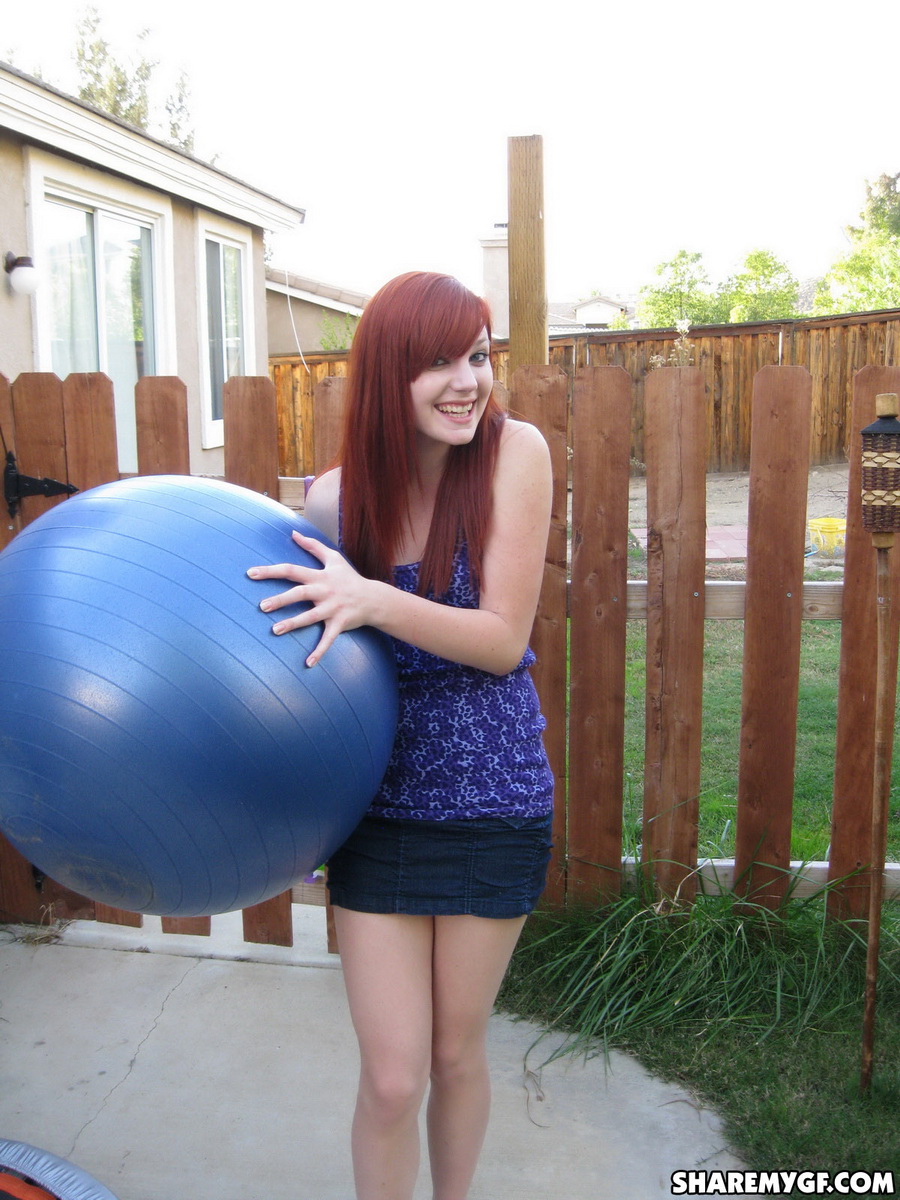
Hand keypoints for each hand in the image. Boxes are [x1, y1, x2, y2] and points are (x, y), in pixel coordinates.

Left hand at [247, 531, 375, 666]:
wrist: (373, 599)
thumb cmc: (349, 578)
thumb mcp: (333, 558)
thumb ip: (312, 546)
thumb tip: (293, 533)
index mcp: (319, 576)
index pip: (292, 571)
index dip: (271, 571)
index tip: (251, 573)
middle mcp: (324, 591)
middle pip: (299, 594)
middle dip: (280, 600)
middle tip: (261, 606)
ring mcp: (332, 608)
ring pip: (310, 617)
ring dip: (293, 624)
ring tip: (275, 630)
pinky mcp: (340, 624)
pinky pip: (328, 639)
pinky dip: (319, 651)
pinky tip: (308, 663)